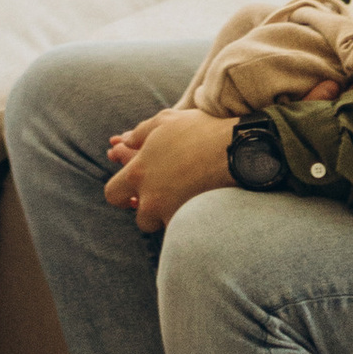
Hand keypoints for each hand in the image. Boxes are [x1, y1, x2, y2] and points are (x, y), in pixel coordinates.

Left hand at [102, 107, 233, 234]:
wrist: (239, 151)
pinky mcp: (193, 225)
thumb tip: (123, 141)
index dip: (121, 193)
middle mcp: (151, 198)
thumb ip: (139, 132)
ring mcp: (172, 215)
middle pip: (139, 217)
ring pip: (163, 226)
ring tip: (186, 201)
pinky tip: (199, 211)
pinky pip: (184, 232)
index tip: (132, 192)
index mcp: (139, 172)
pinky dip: (190, 224)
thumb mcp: (165, 121)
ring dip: (170, 217)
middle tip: (165, 198)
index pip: (112, 193)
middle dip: (149, 210)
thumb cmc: (202, 131)